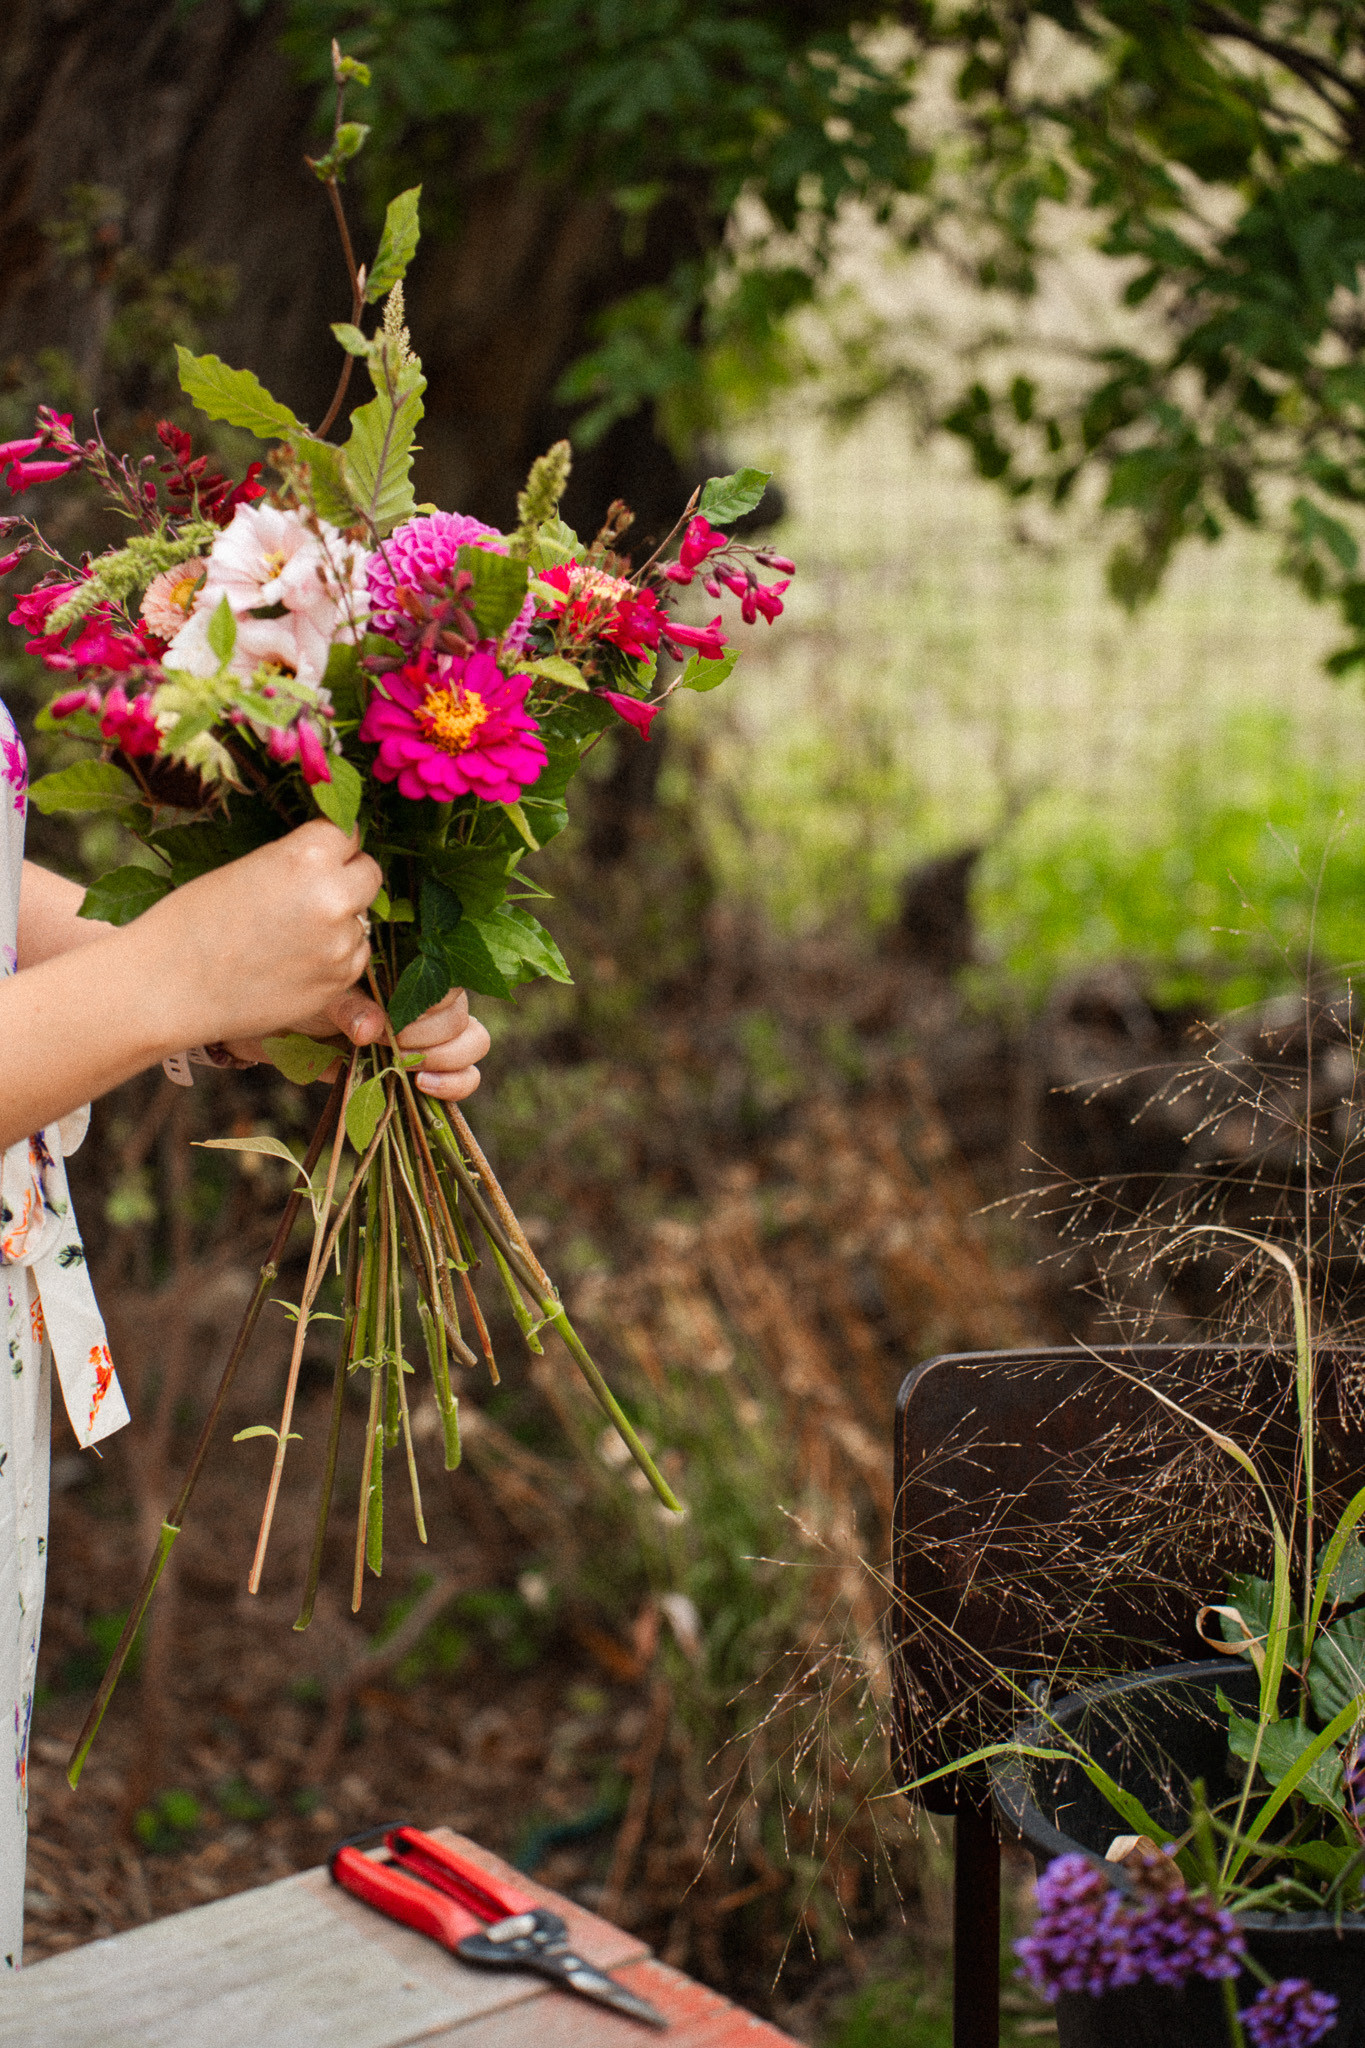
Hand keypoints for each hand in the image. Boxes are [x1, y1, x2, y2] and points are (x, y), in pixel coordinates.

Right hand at [128, 820, 380, 1049]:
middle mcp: (333, 899)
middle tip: (310, 889)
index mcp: (306, 858)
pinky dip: (334, 955)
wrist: (165, 988)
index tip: (321, 847)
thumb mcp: (247, 868)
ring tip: (288, 933)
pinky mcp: (338, 984)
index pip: (348, 831)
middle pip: (369, 874)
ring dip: (340, 921)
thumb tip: (334, 858)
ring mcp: (340, 946)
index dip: (332, 840)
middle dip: (347, 876)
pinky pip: (354, 957)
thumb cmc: (191, 921)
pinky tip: (292, 960)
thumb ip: (298, 861)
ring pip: (363, 919)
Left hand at [239, 983, 491, 1102]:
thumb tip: (371, 1030)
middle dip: (430, 1037)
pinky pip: (466, 1078)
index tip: (396, 1020)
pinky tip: (424, 1085)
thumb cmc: (306, 1001)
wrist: (284, 1032)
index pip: (448, 980)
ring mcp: (433, 1036)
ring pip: (474, 1042)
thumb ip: (348, 1007)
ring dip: (445, 1058)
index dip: (429, 1005)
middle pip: (462, 1015)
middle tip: (392, 1044)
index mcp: (409, 970)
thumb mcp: (322, 996)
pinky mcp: (430, 1071)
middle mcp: (428, 1000)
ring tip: (408, 1067)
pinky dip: (455, 1085)